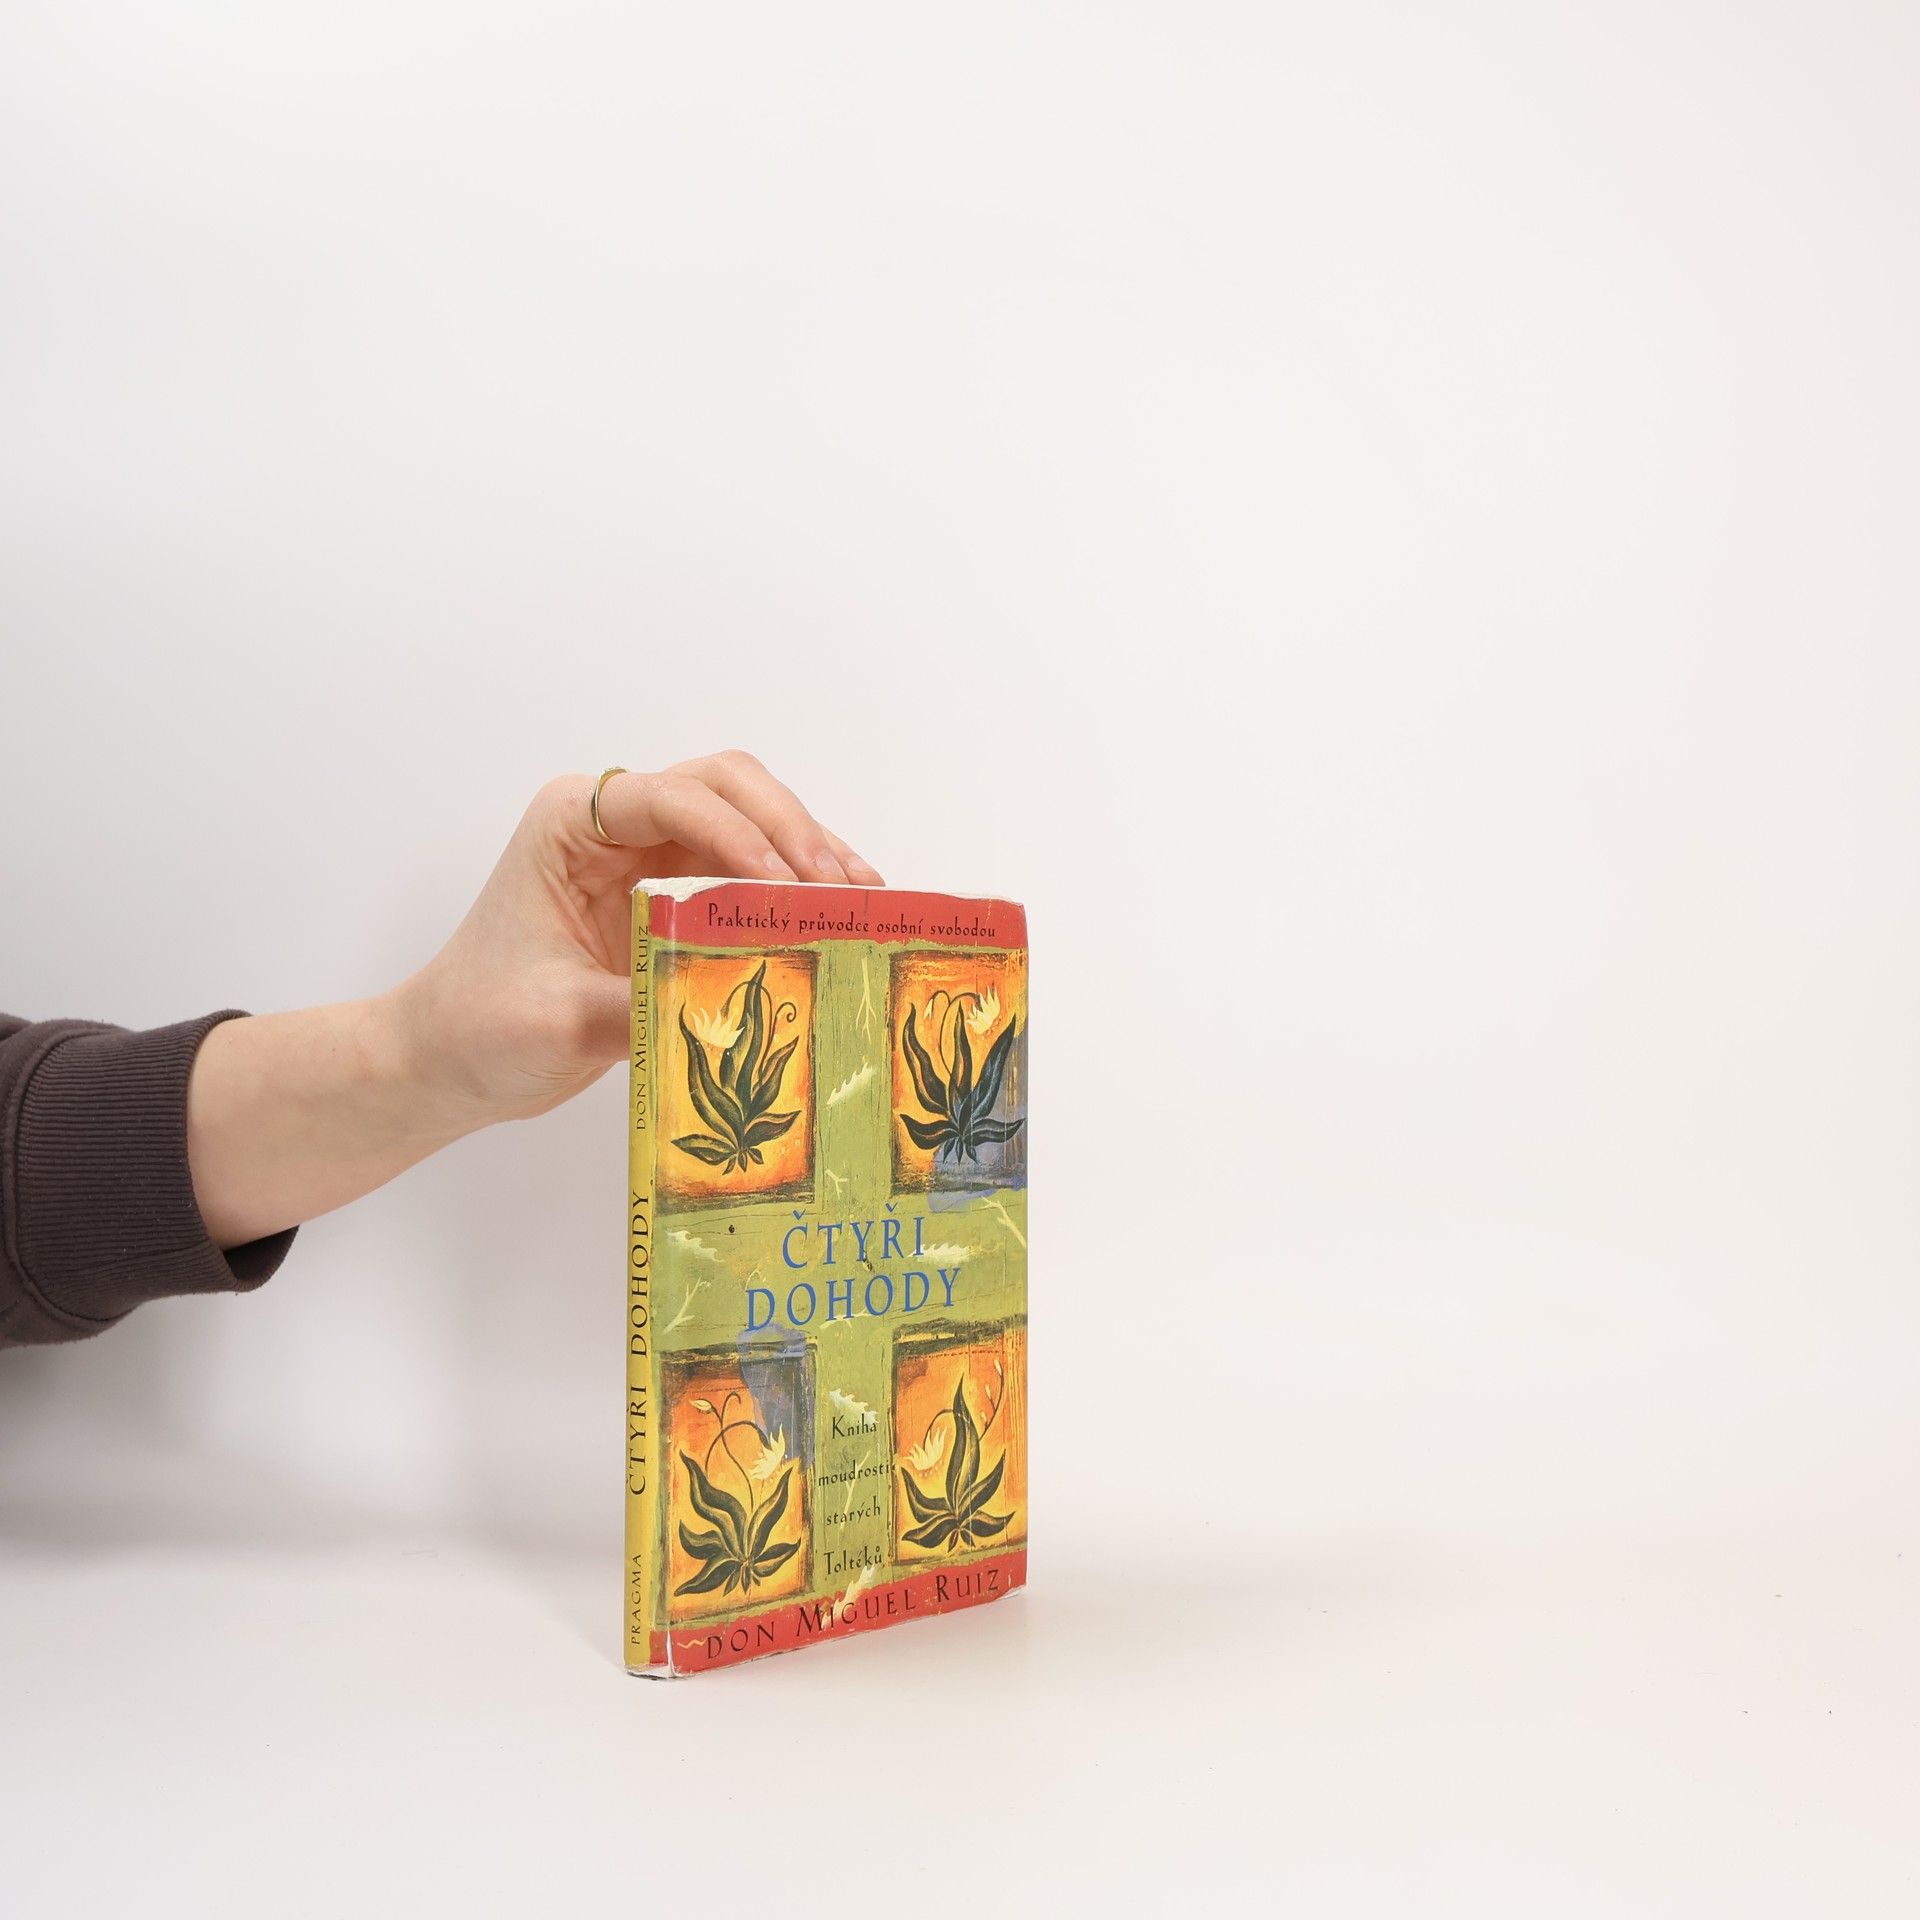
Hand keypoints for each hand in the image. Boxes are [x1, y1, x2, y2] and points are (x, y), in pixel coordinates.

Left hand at [393, 754, 884, 1127]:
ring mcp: (645, 853)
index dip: (737, 832)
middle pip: (725, 785)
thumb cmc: (479, 1026)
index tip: (784, 887)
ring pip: (748, 818)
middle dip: (789, 829)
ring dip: (806, 849)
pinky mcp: (671, 893)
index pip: (671, 797)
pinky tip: (840, 911)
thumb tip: (735, 995)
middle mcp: (613, 822)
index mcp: (570, 824)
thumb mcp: (557, 1022)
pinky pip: (746, 869)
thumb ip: (642, 1002)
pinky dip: (793, 884)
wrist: (448, 1058)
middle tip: (839, 887)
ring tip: (862, 894)